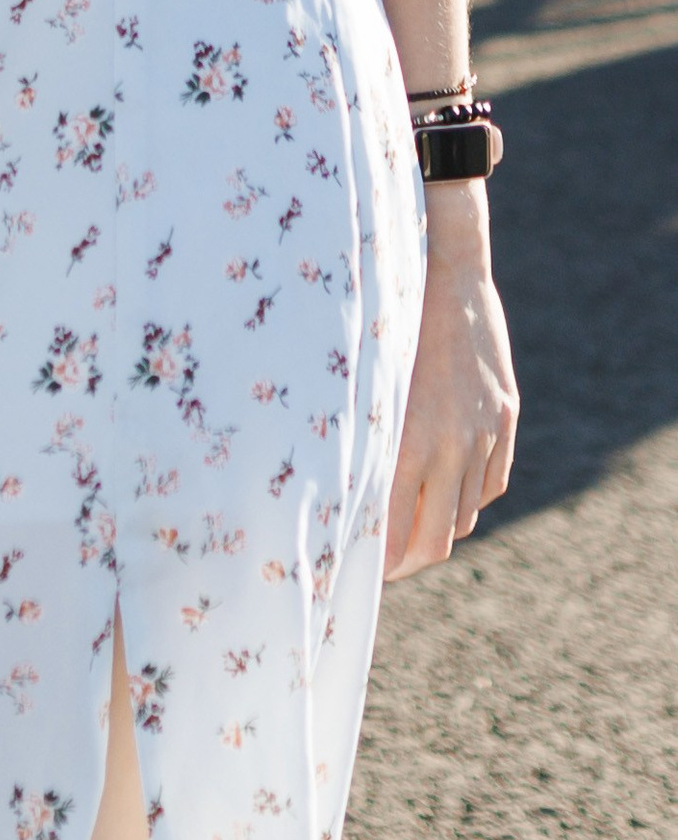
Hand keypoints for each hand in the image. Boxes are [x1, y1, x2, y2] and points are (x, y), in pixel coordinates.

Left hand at [386, 196, 518, 582]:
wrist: (446, 270)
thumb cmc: (381, 320)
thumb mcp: (360, 383)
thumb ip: (357, 439)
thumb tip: (334, 491)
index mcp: (406, 442)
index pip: (395, 534)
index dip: (377, 563)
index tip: (356, 568)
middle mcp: (451, 446)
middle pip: (436, 540)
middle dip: (408, 561)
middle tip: (383, 563)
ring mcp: (484, 434)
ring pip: (465, 515)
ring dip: (438, 529)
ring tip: (409, 525)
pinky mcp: (506, 419)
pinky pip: (492, 483)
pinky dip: (469, 497)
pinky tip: (446, 491)